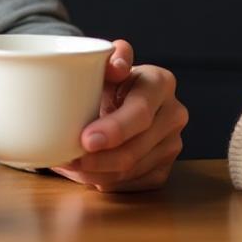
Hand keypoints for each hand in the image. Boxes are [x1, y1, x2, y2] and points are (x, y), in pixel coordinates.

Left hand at [52, 39, 186, 191]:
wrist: (119, 99)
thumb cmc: (109, 80)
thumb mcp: (106, 62)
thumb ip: (111, 57)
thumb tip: (117, 67)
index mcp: (162, 83)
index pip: (141, 112)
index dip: (114, 129)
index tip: (85, 140)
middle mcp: (174, 114)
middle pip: (135, 149)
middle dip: (98, 160)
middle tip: (67, 160)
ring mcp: (172, 144)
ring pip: (131, 171)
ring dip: (95, 173)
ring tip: (67, 165)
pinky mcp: (164, 168)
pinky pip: (131, 184)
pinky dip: (104, 181)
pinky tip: (84, 171)